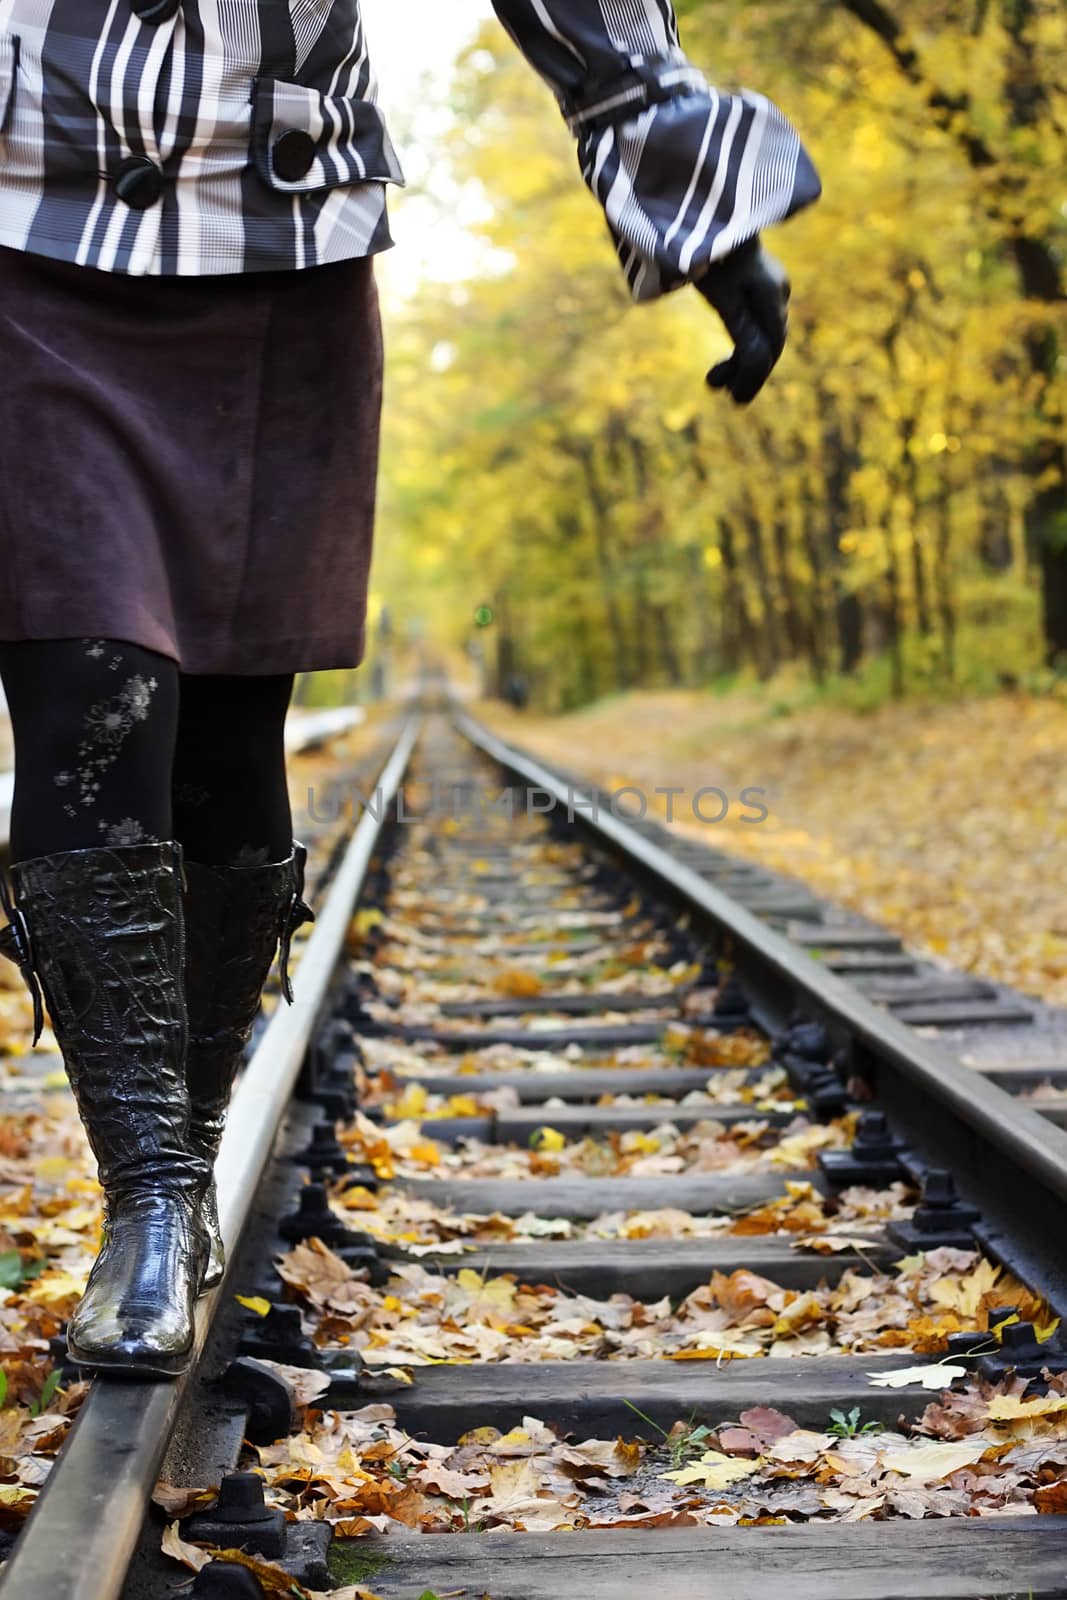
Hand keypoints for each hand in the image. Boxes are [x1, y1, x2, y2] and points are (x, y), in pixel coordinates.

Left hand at [694, 238, 790, 405]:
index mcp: (772, 294)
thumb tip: (759, 367)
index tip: (736, 400)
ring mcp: (767, 284)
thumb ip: (743, 330)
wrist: (704, 210)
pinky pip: (752, 318)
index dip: (754, 377)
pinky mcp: (753, 281)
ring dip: (738, 357)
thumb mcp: (723, 295)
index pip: (771, 347)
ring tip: (713, 378)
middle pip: (767, 342)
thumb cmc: (709, 251)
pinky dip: (738, 337)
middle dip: (743, 369)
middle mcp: (776, 290)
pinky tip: (723, 352)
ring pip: (759, 332)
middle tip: (715, 387)